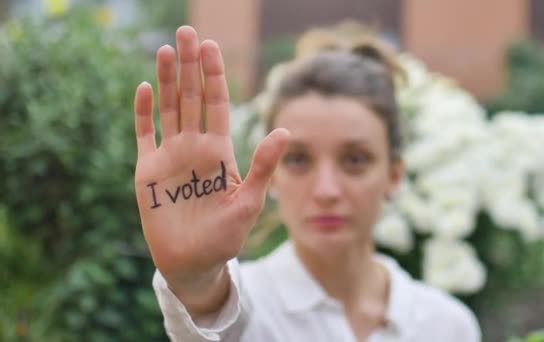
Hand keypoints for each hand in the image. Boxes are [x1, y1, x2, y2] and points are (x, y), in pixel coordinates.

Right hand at [133, 26, 287, 298]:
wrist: (193, 262)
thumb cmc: (225, 237)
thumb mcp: (248, 202)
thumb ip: (263, 167)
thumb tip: (285, 132)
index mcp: (219, 151)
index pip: (217, 104)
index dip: (214, 76)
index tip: (211, 47)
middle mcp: (195, 147)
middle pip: (191, 97)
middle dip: (189, 66)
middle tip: (187, 33)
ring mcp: (170, 156)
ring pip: (168, 109)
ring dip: (166, 80)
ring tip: (165, 49)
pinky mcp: (148, 171)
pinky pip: (144, 135)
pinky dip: (143, 112)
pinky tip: (144, 87)